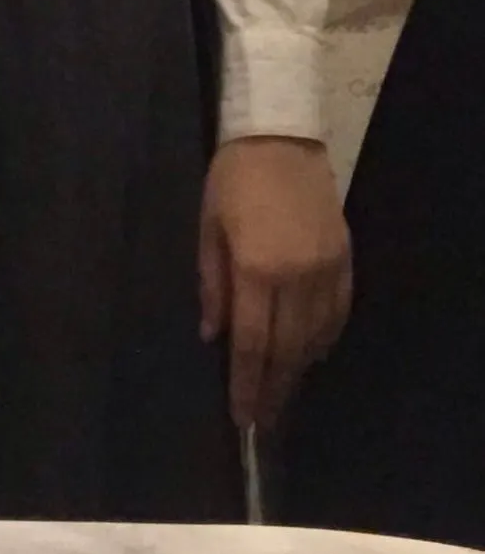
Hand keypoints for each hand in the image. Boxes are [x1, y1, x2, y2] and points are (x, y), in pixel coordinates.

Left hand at [199, 136, 350, 431]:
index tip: (243, 416)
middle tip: (264, 419)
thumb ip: (212, 283)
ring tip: (283, 391)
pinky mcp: (345, 257)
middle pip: (288, 349)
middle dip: (275, 388)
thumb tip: (213, 335)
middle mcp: (296, 276)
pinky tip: (312, 353)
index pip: (253, 343)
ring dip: (299, 368)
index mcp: (257, 268)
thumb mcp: (208, 226)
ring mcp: (326, 268)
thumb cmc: (232, 178)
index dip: (247, 383)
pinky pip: (339, 311)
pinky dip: (325, 338)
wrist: (280, 135)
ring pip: (317, 335)